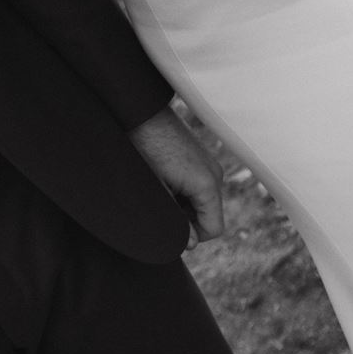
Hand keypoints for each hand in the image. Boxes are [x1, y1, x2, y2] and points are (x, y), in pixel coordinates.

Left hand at [127, 109, 225, 247]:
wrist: (138, 110)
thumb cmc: (143, 147)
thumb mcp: (155, 189)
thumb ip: (175, 220)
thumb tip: (191, 244)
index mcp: (208, 184)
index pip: (214, 228)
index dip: (192, 237)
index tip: (168, 229)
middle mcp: (214, 173)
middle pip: (208, 214)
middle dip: (186, 219)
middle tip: (157, 208)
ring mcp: (208, 162)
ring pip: (202, 199)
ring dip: (182, 204)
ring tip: (156, 190)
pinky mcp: (200, 155)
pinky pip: (198, 183)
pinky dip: (182, 189)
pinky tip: (160, 179)